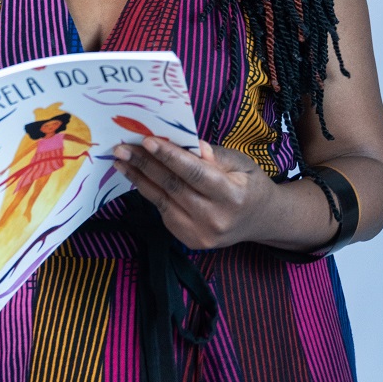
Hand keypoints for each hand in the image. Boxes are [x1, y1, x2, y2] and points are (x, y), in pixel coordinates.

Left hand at [113, 136, 278, 249]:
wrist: (261, 221)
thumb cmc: (250, 185)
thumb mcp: (242, 163)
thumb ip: (215, 155)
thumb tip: (190, 144)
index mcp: (232, 196)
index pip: (195, 173)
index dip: (169, 156)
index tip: (146, 140)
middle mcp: (215, 219)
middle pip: (173, 186)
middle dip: (144, 164)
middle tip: (121, 147)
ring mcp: (201, 234)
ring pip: (162, 200)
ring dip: (139, 178)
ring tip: (120, 161)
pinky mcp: (190, 241)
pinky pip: (164, 212)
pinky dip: (149, 192)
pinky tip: (137, 176)